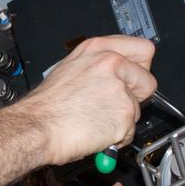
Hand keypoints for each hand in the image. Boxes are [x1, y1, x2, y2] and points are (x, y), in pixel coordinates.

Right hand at [19, 35, 156, 164]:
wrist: (36, 127)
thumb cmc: (45, 105)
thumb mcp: (69, 69)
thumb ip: (96, 66)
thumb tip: (112, 74)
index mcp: (97, 49)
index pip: (143, 49)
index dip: (139, 68)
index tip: (133, 78)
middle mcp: (111, 64)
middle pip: (148, 80)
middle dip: (136, 96)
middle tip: (115, 103)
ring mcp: (119, 88)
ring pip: (138, 108)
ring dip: (122, 119)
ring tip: (96, 119)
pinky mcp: (123, 113)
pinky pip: (130, 130)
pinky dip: (117, 136)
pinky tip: (96, 130)